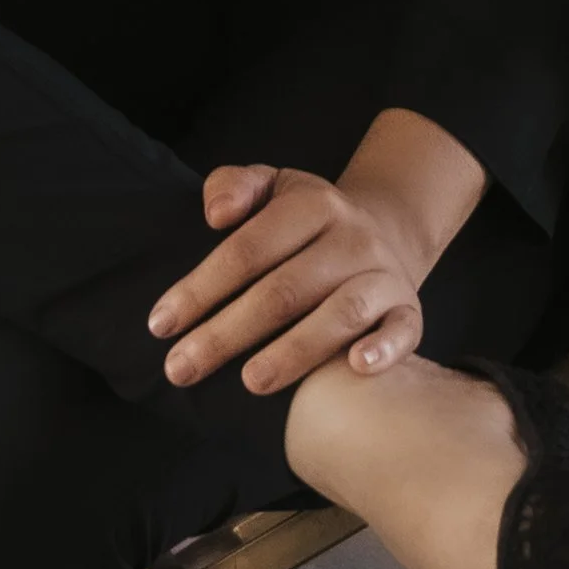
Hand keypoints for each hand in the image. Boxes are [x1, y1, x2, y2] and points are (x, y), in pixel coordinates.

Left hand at [146, 107, 490, 396]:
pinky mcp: (408, 311)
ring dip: (294, 351)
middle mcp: (352, 239)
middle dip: (227, 333)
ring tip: (250, 383)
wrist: (383, 234)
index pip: (247, 249)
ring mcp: (383, 275)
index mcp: (312, 205)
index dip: (201, 287)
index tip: (160, 325)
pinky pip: (402, 331)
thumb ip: (234, 185)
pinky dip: (383, 349)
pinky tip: (354, 368)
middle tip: (181, 368)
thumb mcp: (271, 186)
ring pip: (340, 313)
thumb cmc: (303, 223)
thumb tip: (216, 214)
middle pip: (283, 290)